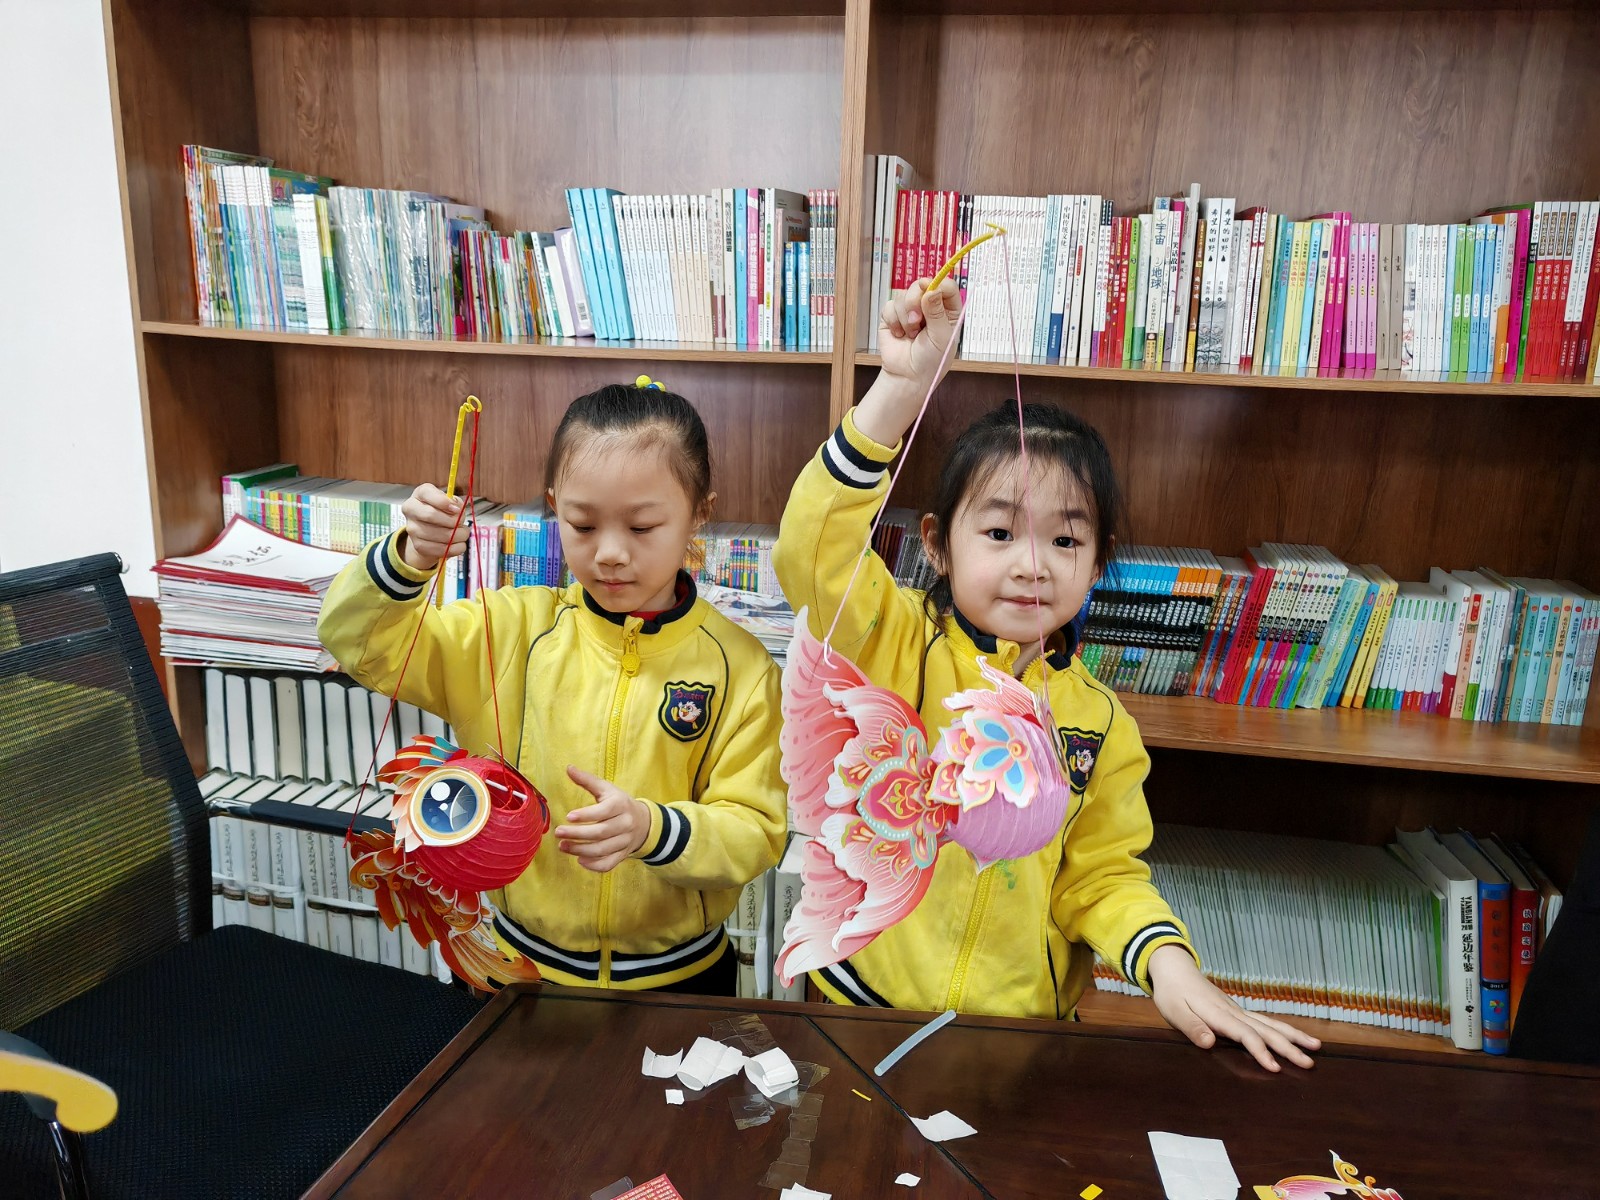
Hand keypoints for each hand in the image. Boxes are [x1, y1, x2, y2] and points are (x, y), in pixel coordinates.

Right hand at [398, 482, 467, 570]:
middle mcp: (411, 509)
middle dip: (452, 521)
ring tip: (463, 533)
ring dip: (457, 536)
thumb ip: (455, 503)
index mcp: (420, 494)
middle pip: (431, 515)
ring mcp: (412, 528)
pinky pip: (440, 549)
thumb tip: (457, 511)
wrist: (429, 529)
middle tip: (461, 523)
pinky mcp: (418, 545)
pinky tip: (459, 544)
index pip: (427, 494)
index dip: (444, 502)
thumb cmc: (442, 510)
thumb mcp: (449, 501)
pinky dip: (455, 548)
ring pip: (439, 534)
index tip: (457, 509)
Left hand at [556, 767, 651, 872]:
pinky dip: (594, 865)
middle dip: (578, 834)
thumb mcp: (606, 789)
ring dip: (580, 850)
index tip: (569, 816)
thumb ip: (587, 780)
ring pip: (602, 850)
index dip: (587, 815)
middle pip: (601, 833)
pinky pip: (609, 864)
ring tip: (563, 846)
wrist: (643, 822)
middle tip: (558, 833)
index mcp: (621, 804)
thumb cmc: (619, 803)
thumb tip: (569, 768)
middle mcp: (625, 824)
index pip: (604, 811)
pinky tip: (579, 859)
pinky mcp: (622, 854)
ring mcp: (625, 841)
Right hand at [854, 278, 963, 446]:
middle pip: (921, 286)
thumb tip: (931, 289)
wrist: (908, 377)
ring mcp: (910, 310)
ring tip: (911, 335)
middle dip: (915, 302)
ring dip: (905, 317)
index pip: (946, 286)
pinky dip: (893, 321)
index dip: (937, 283)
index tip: (928, 288)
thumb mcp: (941, 337)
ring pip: (903, 295)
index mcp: (948, 310)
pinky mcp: (892, 316)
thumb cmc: (931, 360)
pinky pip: (889, 306)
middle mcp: (929, 307)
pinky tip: (899, 335)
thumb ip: (937, 312)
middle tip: (917, 321)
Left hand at [1147, 944, 1319, 1072]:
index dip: (1260, 1051)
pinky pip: (1265, 1021)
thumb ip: (1191, 1027)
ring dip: (1293, 1036)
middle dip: (1289, 1047)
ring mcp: (1238, 1010)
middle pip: (1266, 1030)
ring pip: (1270, 1024)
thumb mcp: (1174, 1011)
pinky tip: (1294, 1037)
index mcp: (1219, 1015)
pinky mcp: (1238, 1011)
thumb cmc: (1172, 993)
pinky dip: (1283, 1029)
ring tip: (1316, 1047)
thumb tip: (1210, 1044)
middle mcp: (1234, 1012)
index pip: (1245, 1035)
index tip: (1275, 1068)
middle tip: (1310, 1064)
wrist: (1174, 968)